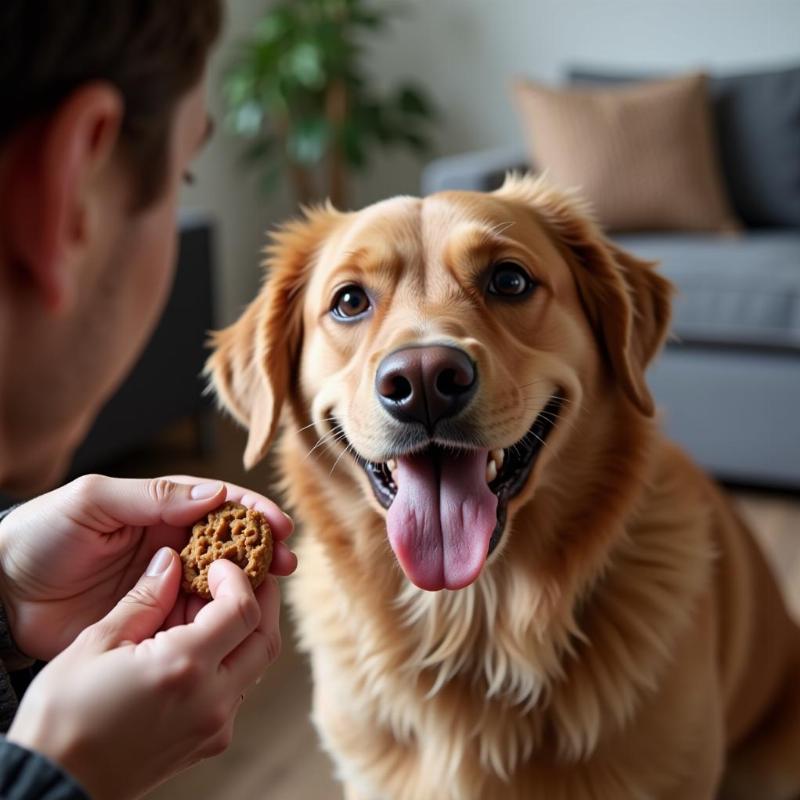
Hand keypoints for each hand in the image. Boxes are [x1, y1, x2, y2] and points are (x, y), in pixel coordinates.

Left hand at [0, 474, 295, 659]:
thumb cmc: (41, 534)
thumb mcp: (93, 501)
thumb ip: (152, 497)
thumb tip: (213, 494)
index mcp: (160, 509)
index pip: (218, 505)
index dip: (252, 511)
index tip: (278, 524)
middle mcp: (170, 545)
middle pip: (228, 545)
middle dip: (261, 550)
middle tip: (287, 562)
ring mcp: (163, 584)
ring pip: (217, 584)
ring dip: (246, 587)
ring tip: (269, 595)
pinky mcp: (152, 621)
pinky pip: (192, 620)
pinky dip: (216, 622)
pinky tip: (234, 625)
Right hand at [7, 547, 280, 799]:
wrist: (51, 788)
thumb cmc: (61, 717)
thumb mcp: (97, 644)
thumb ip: (144, 599)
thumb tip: (170, 561)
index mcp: (184, 668)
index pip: (243, 610)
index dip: (239, 579)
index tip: (220, 562)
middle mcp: (211, 700)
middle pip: (264, 638)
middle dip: (261, 600)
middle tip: (243, 575)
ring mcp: (214, 727)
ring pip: (255, 665)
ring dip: (247, 630)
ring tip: (216, 606)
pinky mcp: (208, 743)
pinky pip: (237, 691)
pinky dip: (231, 659)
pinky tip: (201, 644)